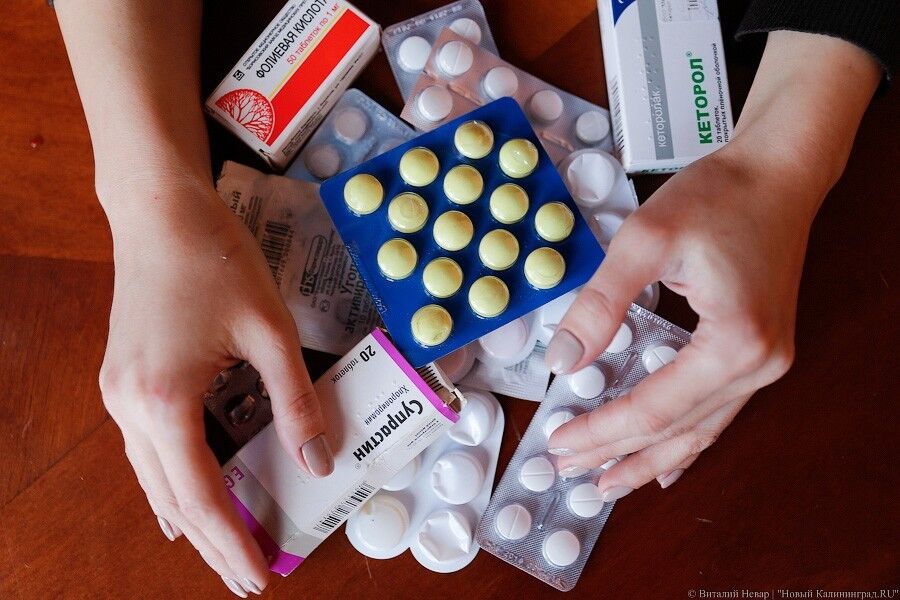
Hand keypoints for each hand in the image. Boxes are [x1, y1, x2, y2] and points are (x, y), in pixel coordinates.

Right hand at [98, 176, 330, 593]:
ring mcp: (118, 393)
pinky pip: (147, 449)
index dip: (232, 542)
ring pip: (153, 478)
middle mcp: (130, 407)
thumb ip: (296, 401)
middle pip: (171, 499)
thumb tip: (318, 459)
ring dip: (191, 514)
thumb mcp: (270, 332)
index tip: (258, 576)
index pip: (202, 497)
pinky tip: (190, 491)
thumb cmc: (215, 260)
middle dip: (211, 542)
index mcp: (165, 401)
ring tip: (226, 543)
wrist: (160, 210)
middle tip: (246, 576)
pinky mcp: (123, 378)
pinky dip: (174, 480)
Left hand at [543, 29, 880, 501]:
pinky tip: (666, 463)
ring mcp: (766, 363)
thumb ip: (600, 304)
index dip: (601, 431)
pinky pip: (717, 412)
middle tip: (567, 471)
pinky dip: (684, 438)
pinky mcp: (760, 352)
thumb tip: (564, 361)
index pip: (654, 408)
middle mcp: (759, 364)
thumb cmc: (719, 196)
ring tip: (607, 483)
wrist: (778, 173)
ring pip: (699, 430)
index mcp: (735, 342)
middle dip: (617, 453)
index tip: (557, 442)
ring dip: (650, 458)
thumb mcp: (645, 240)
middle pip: (677, 428)